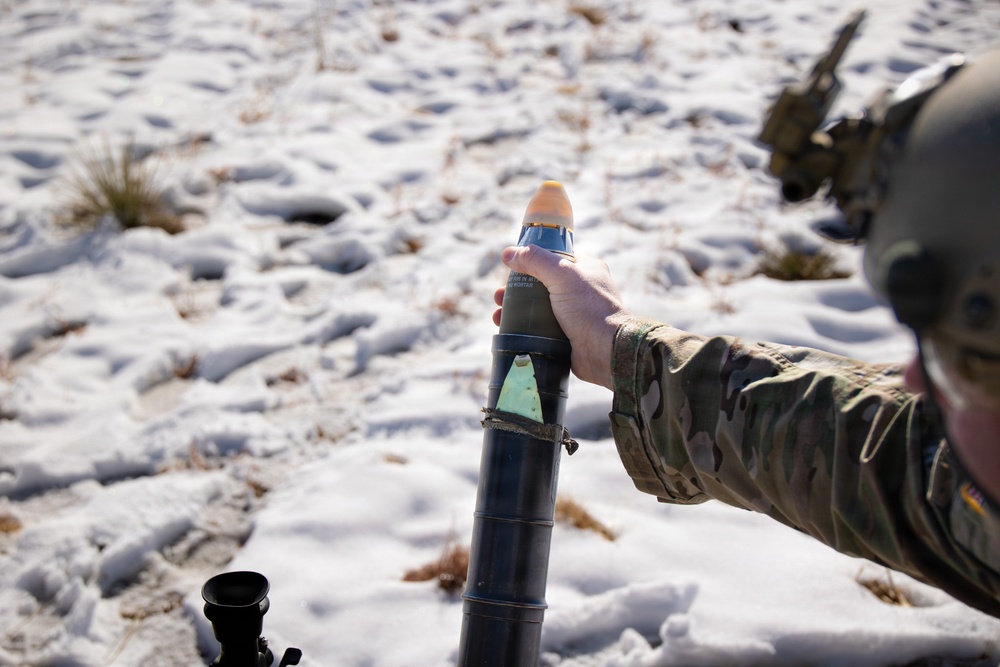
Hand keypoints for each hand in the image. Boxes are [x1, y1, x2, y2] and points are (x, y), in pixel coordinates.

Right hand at [493, 245, 630, 389]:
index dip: (531, 261)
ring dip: (515, 310)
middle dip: (516, 290)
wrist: (606, 352)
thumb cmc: (589, 309)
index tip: (510, 268)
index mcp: (586, 269)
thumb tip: (508, 253)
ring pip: (538, 308)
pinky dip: (523, 328)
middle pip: (541, 285)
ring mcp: (574, 314)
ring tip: (497, 316)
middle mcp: (581, 290)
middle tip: (498, 296)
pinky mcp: (567, 336)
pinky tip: (507, 330)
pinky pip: (540, 329)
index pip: (554, 259)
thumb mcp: (562, 275)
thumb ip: (536, 260)